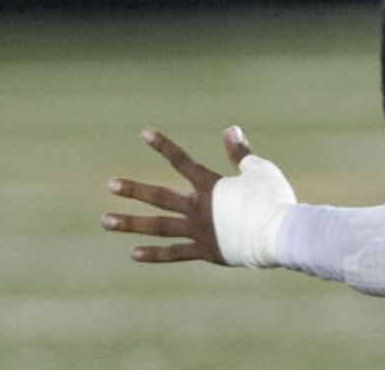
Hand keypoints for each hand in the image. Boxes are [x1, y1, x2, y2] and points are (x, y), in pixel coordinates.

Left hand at [102, 124, 294, 266]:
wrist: (278, 234)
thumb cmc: (272, 198)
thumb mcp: (258, 169)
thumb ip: (240, 153)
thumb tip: (229, 129)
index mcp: (211, 186)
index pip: (182, 161)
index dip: (164, 146)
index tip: (145, 133)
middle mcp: (198, 208)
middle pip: (160, 197)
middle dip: (134, 190)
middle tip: (111, 185)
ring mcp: (199, 232)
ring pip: (158, 227)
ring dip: (131, 224)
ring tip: (106, 221)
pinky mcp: (206, 251)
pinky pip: (174, 254)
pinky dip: (154, 254)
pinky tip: (133, 253)